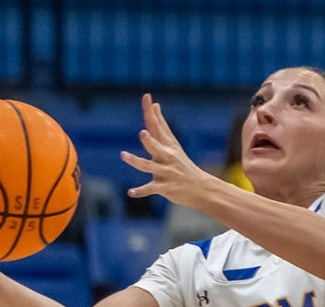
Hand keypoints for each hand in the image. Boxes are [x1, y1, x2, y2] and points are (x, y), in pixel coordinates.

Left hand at [119, 94, 219, 209]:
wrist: (201, 187)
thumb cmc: (182, 164)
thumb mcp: (172, 143)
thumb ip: (161, 126)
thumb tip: (155, 105)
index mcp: (167, 145)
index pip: (158, 125)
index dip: (151, 112)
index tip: (146, 97)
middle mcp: (166, 156)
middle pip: (155, 145)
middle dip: (149, 140)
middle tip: (143, 133)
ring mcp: (166, 172)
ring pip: (148, 166)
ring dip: (136, 161)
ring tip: (123, 155)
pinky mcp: (165, 187)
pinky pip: (150, 189)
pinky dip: (140, 191)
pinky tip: (130, 192)